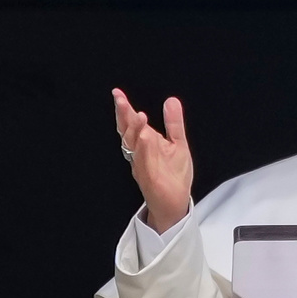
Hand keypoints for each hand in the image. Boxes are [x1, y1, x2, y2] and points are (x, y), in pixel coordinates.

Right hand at [113, 88, 192, 232]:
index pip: (131, 124)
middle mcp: (139, 154)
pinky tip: (146, 137)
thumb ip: (173, 123)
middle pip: (127, 132)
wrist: (175, 203)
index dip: (124, 109)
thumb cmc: (174, 175)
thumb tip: (171, 100)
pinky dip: (144, 150)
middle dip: (124, 116)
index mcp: (144, 144)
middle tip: (121, 100)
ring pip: (134, 147)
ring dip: (135, 130)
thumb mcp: (178, 144)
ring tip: (139, 115)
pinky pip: (144, 163)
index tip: (118, 94)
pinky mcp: (150, 179)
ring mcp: (142, 166)